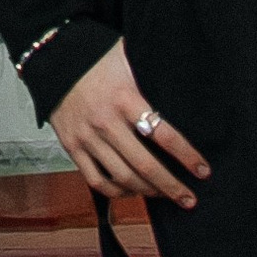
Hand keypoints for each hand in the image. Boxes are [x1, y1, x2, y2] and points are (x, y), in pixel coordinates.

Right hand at [49, 40, 207, 209]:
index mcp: (125, 98)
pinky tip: (133, 190)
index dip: (186, 155)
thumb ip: (154, 72)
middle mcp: (106, 121)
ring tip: (165, 195)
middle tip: (189, 199)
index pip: (163, 134)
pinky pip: (96, 180)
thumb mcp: (129, 58)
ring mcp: (87, 137)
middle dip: (171, 186)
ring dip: (148, 192)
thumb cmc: (96, 58)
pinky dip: (117, 192)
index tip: (203, 169)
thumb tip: (187, 76)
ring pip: (122, 178)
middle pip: (145, 165)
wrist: (54, 58)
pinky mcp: (72, 147)